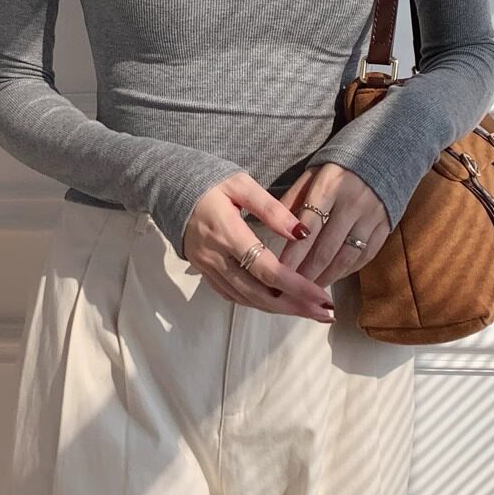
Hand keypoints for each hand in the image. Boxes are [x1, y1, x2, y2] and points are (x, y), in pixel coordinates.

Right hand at [183, 172, 335, 322]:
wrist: (168, 187)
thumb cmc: (208, 180)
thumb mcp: (241, 184)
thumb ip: (271, 209)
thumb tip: (302, 233)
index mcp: (227, 233)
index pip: (267, 270)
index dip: (297, 287)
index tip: (323, 296)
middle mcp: (216, 257)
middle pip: (259, 294)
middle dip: (294, 306)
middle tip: (325, 314)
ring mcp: (207, 268)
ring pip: (246, 300)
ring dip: (279, 309)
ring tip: (309, 311)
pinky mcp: (204, 272)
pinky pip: (233, 295)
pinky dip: (257, 303)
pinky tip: (278, 303)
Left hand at [276, 163, 390, 286]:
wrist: (384, 154)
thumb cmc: (337, 169)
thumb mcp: (311, 175)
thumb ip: (293, 200)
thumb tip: (271, 228)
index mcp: (330, 186)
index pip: (308, 226)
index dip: (294, 252)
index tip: (279, 270)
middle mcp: (353, 203)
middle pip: (327, 247)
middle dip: (307, 272)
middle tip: (290, 289)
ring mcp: (373, 216)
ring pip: (347, 256)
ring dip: (326, 277)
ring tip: (308, 289)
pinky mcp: (387, 226)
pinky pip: (365, 256)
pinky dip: (347, 271)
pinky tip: (332, 278)